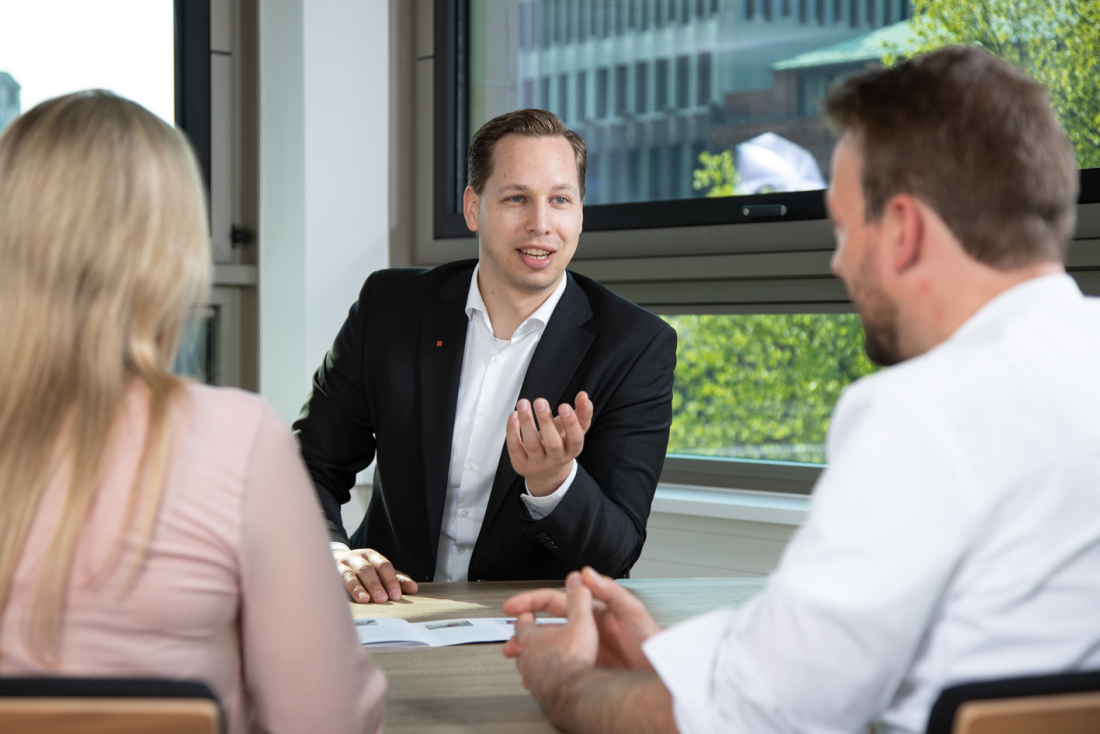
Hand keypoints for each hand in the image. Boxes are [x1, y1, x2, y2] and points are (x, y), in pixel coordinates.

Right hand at [333, 547, 418, 603]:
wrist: (333, 560)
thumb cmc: (363, 570)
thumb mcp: (380, 572)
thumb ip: (397, 580)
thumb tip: (414, 588)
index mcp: (372, 556)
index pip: (384, 565)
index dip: (391, 580)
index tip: (397, 595)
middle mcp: (358, 557)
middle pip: (368, 569)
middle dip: (376, 584)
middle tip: (383, 599)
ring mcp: (343, 565)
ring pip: (351, 574)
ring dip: (359, 588)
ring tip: (366, 600)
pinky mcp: (332, 574)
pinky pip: (338, 581)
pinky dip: (346, 590)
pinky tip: (351, 599)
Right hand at [503, 567, 660, 670]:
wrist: (664, 674)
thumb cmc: (653, 643)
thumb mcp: (633, 612)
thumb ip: (610, 592)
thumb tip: (587, 574)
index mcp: (594, 612)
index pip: (558, 601)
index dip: (534, 601)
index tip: (515, 605)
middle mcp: (588, 630)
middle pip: (548, 627)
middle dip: (525, 631)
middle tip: (509, 638)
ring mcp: (587, 650)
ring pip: (551, 649)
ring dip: (532, 652)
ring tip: (517, 659)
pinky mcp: (590, 669)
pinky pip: (562, 668)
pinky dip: (546, 672)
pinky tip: (537, 678)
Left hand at [504, 573, 598, 702]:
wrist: (572, 693)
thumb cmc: (573, 659)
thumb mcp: (581, 622)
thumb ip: (579, 600)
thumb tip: (577, 581)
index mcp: (532, 636)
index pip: (523, 620)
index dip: (526, 612)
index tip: (526, 609)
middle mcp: (527, 656)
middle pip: (520, 643)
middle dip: (525, 638)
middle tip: (527, 635)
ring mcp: (531, 675)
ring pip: (526, 664)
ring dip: (532, 659)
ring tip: (539, 658)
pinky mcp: (539, 692)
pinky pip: (535, 682)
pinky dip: (540, 678)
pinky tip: (548, 681)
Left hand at [507, 391, 593, 496]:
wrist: (546, 472)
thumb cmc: (560, 444)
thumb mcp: (574, 430)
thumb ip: (582, 413)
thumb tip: (583, 395)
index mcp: (572, 449)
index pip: (575, 439)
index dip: (571, 423)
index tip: (564, 405)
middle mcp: (556, 459)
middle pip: (553, 444)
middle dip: (546, 421)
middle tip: (540, 401)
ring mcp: (538, 464)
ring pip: (532, 445)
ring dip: (527, 422)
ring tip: (523, 403)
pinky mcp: (521, 465)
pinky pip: (515, 448)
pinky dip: (512, 430)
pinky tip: (514, 415)